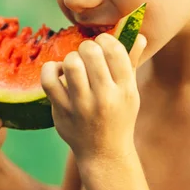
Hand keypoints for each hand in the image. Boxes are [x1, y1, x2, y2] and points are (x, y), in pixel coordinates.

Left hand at [40, 33, 146, 162]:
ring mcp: (81, 106)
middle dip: (86, 47)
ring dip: (70, 58)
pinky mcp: (61, 111)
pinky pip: (49, 80)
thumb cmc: (118, 117)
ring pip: (70, 64)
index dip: (105, 40)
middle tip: (86, 55)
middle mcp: (104, 98)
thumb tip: (140, 35)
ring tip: (74, 65)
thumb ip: (131, 63)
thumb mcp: (130, 92)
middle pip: (90, 53)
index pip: (114, 50)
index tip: (102, 45)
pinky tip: (58, 72)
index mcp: (125, 90)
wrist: (103, 154)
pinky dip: (51, 69)